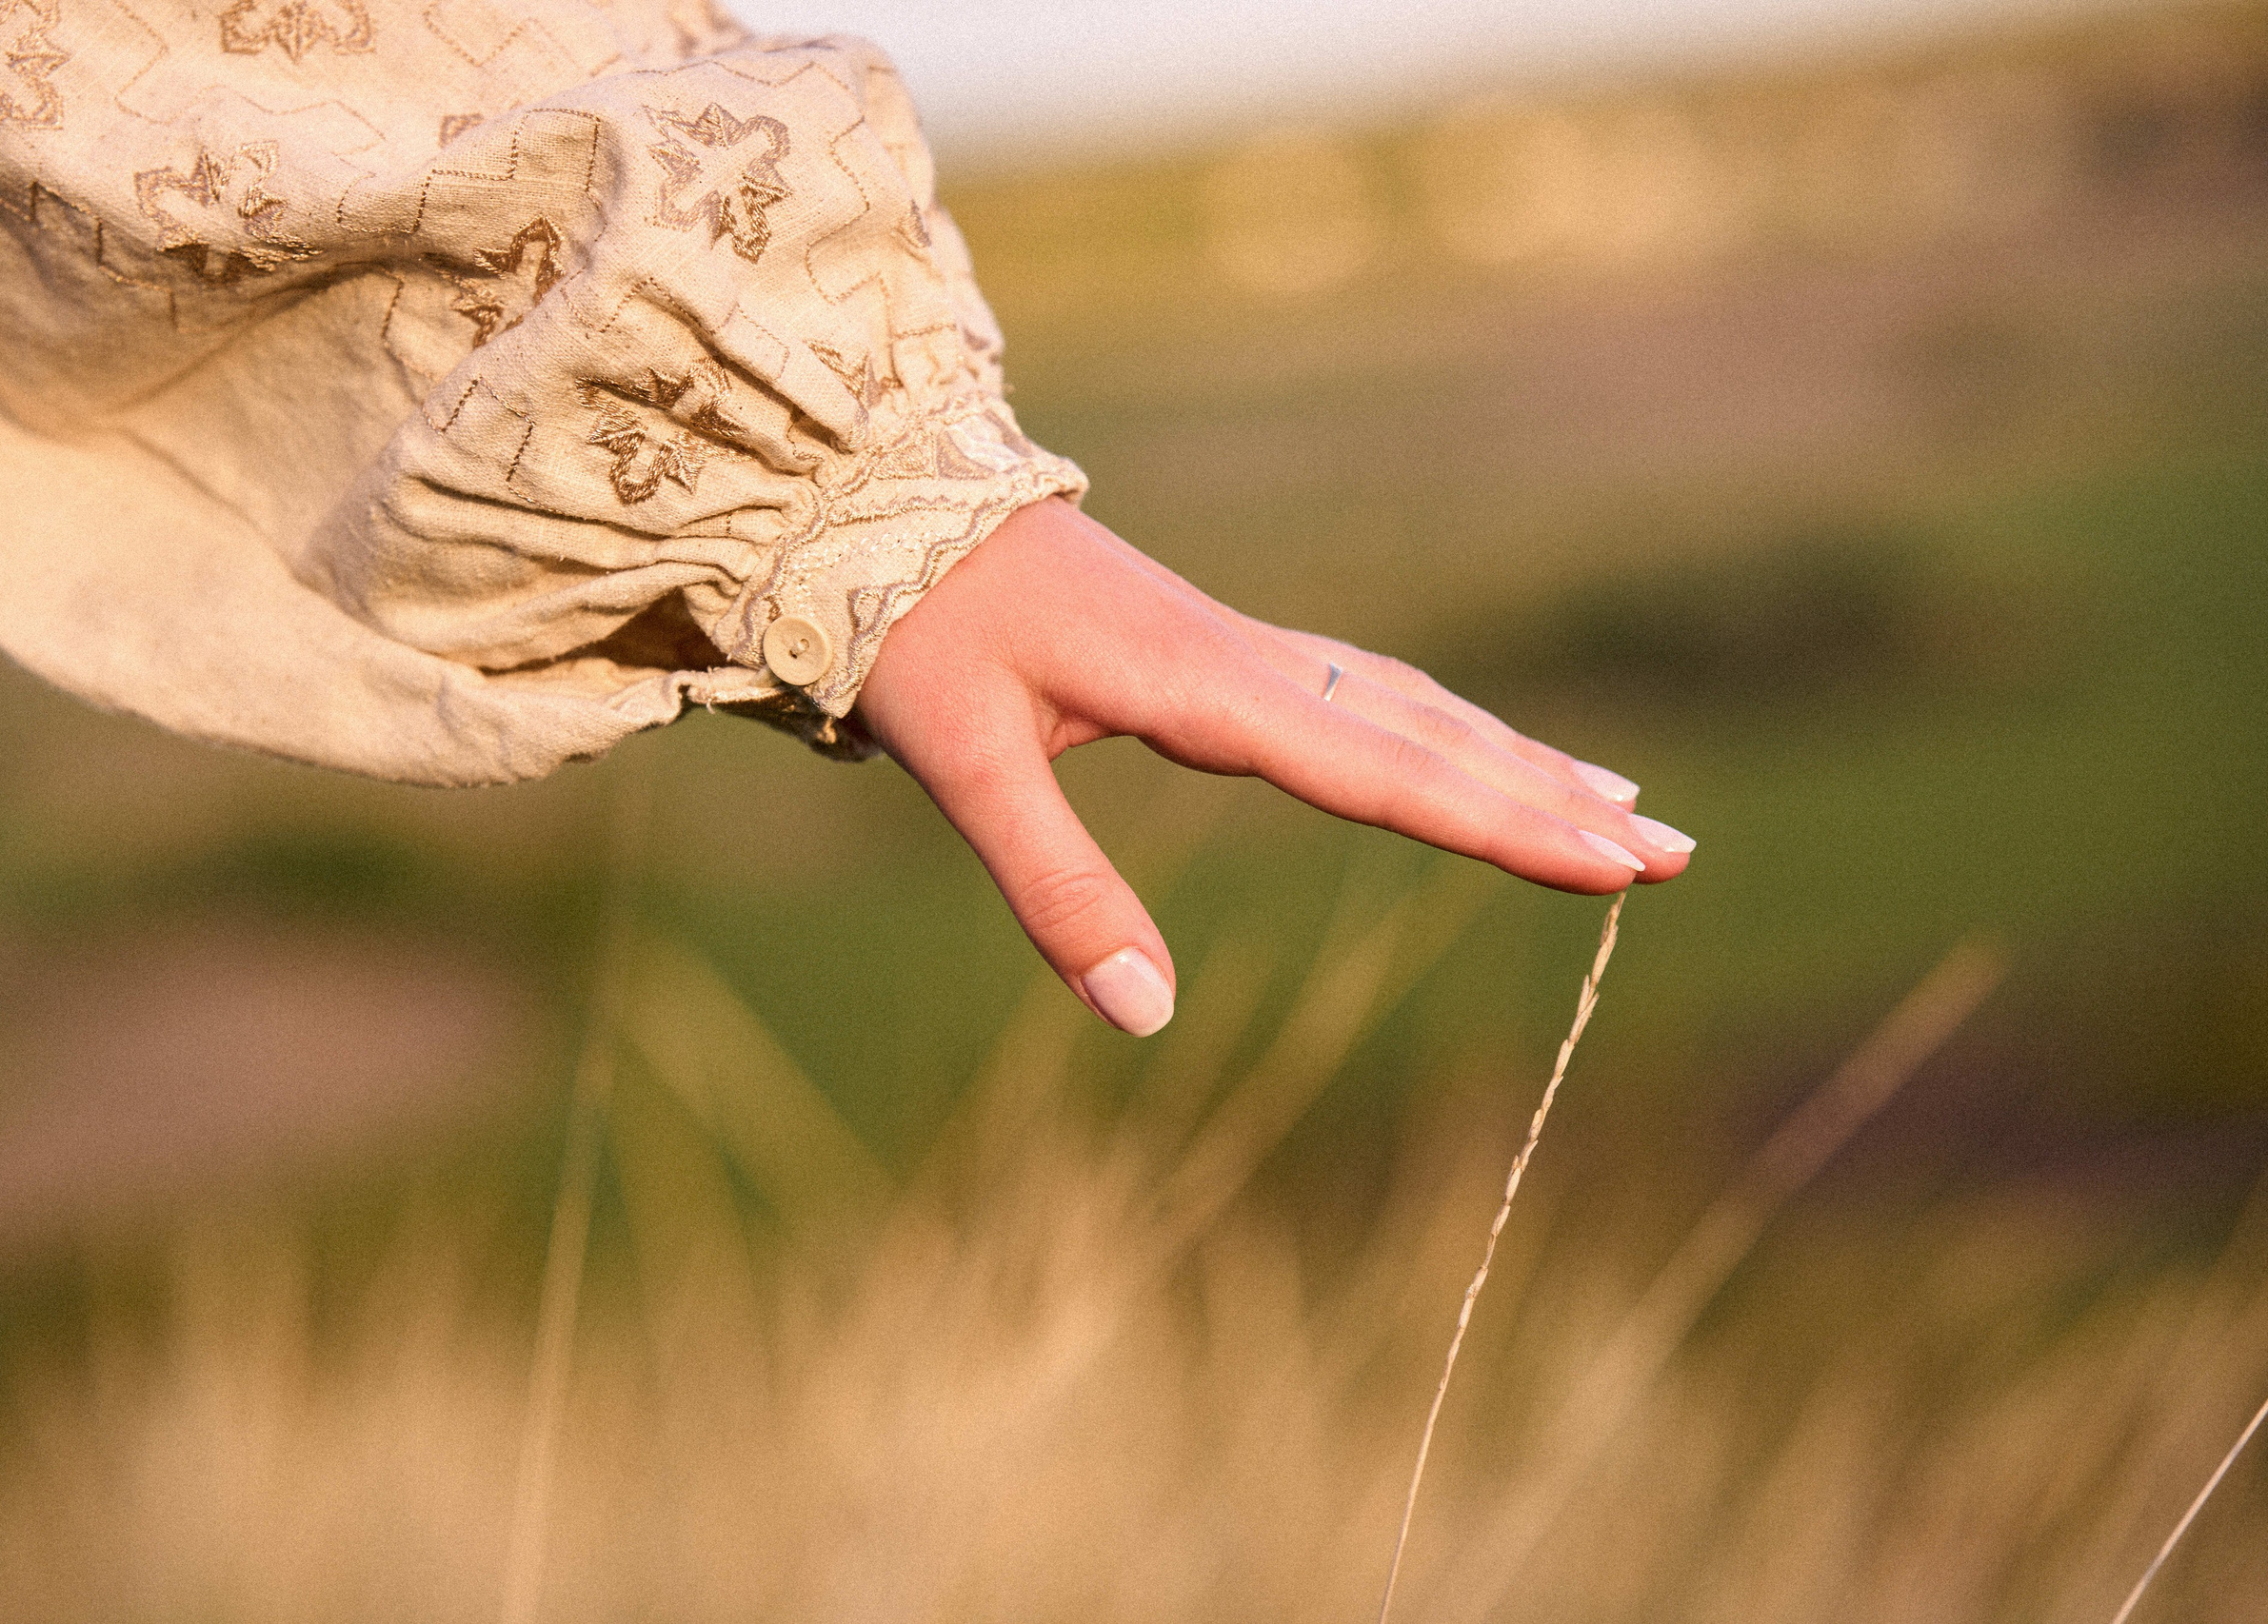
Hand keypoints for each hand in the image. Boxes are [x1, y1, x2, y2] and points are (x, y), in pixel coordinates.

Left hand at [852, 499, 1694, 1035]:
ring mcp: (1240, 648)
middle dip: (1555, 799)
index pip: (1384, 771)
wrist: (876, 503)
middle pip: (1433, 736)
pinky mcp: (1216, 650)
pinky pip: (1364, 692)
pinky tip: (1465, 747)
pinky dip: (1443, 728)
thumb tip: (1150, 1019)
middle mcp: (1249, 661)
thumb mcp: (962, 765)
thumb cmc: (912, 630)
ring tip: (1622, 803)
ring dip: (1518, 758)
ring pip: (1411, 707)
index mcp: (1205, 687)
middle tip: (1676, 855)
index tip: (1615, 863)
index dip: (1504, 824)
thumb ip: (1055, 889)